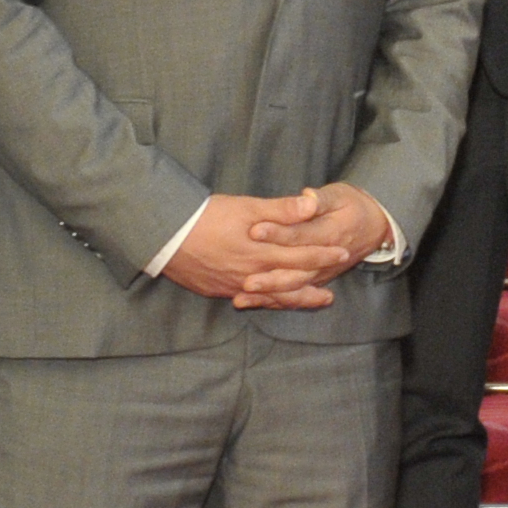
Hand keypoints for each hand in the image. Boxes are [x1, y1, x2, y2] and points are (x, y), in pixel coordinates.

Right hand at [162, 185, 387, 306]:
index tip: (342, 253)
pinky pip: (249, 299)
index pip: (302, 255)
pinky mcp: (218, 289)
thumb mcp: (246, 207)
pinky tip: (268, 301)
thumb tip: (312, 205)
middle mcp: (252, 273)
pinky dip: (264, 301)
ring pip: (271, 296)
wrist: (165, 235)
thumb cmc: (206, 216)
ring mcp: (235, 285)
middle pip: (290, 282)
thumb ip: (281, 209)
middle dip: (313, 286)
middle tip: (332, 295)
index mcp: (263, 252)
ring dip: (293, 299)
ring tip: (311, 301)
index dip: (323, 254)